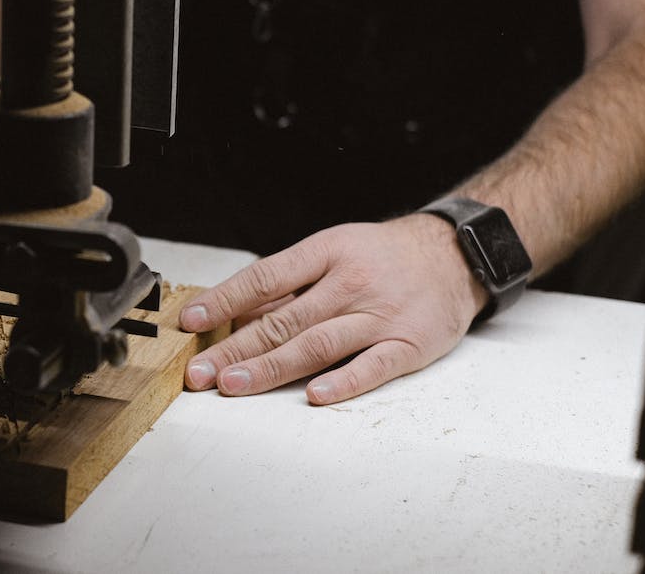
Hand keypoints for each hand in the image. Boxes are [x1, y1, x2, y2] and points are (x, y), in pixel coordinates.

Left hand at [178, 214, 488, 404]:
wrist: (455, 254)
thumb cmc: (382, 257)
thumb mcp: (333, 251)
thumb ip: (288, 285)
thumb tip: (234, 314)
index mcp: (325, 254)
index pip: (263, 279)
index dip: (223, 300)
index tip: (189, 321)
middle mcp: (349, 283)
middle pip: (282, 320)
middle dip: (234, 348)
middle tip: (199, 372)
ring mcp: (379, 315)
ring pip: (317, 344)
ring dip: (270, 367)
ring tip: (233, 385)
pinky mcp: (409, 344)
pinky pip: (373, 366)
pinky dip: (344, 381)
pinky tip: (315, 395)